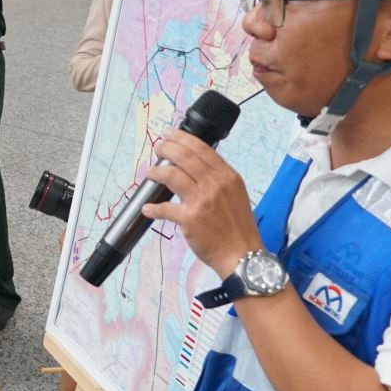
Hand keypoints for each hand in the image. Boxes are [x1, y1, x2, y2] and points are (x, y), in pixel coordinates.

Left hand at [140, 129, 262, 276]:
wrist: (242, 254)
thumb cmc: (238, 226)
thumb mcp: (236, 193)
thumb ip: (217, 178)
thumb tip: (195, 165)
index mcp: (228, 176)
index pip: (201, 148)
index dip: (181, 138)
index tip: (169, 136)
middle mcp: (215, 184)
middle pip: (183, 156)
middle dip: (166, 148)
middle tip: (158, 150)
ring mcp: (202, 200)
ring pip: (171, 175)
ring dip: (155, 172)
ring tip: (150, 174)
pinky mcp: (189, 218)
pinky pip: (163, 208)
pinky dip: (152, 208)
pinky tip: (148, 208)